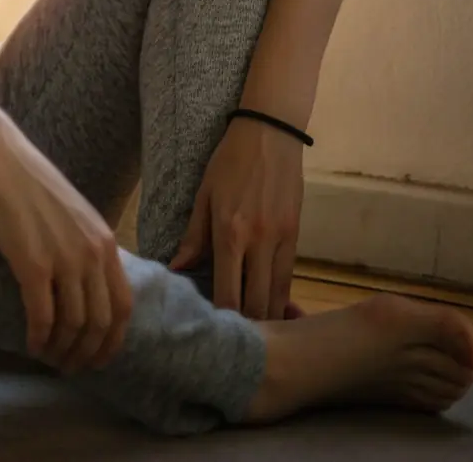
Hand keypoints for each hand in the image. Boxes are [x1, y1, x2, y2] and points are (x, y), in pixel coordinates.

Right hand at [0, 114, 132, 374]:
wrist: (1, 159)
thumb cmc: (33, 184)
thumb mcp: (77, 214)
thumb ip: (89, 246)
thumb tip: (90, 286)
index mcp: (105, 241)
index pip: (123, 306)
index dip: (114, 340)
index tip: (100, 358)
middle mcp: (91, 253)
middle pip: (100, 322)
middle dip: (88, 353)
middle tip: (71, 367)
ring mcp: (64, 259)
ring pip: (73, 325)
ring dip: (62, 351)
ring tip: (49, 358)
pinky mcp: (32, 264)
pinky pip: (42, 317)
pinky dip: (39, 339)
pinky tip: (32, 344)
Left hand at [168, 115, 304, 321]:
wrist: (269, 132)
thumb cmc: (229, 161)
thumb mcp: (204, 194)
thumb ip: (194, 236)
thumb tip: (177, 268)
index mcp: (229, 232)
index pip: (228, 293)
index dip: (223, 319)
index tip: (214, 333)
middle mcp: (258, 241)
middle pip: (256, 302)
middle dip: (247, 327)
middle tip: (233, 339)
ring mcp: (280, 239)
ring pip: (277, 296)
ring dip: (265, 317)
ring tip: (252, 332)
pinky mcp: (295, 234)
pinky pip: (288, 276)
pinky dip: (280, 296)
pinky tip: (270, 308)